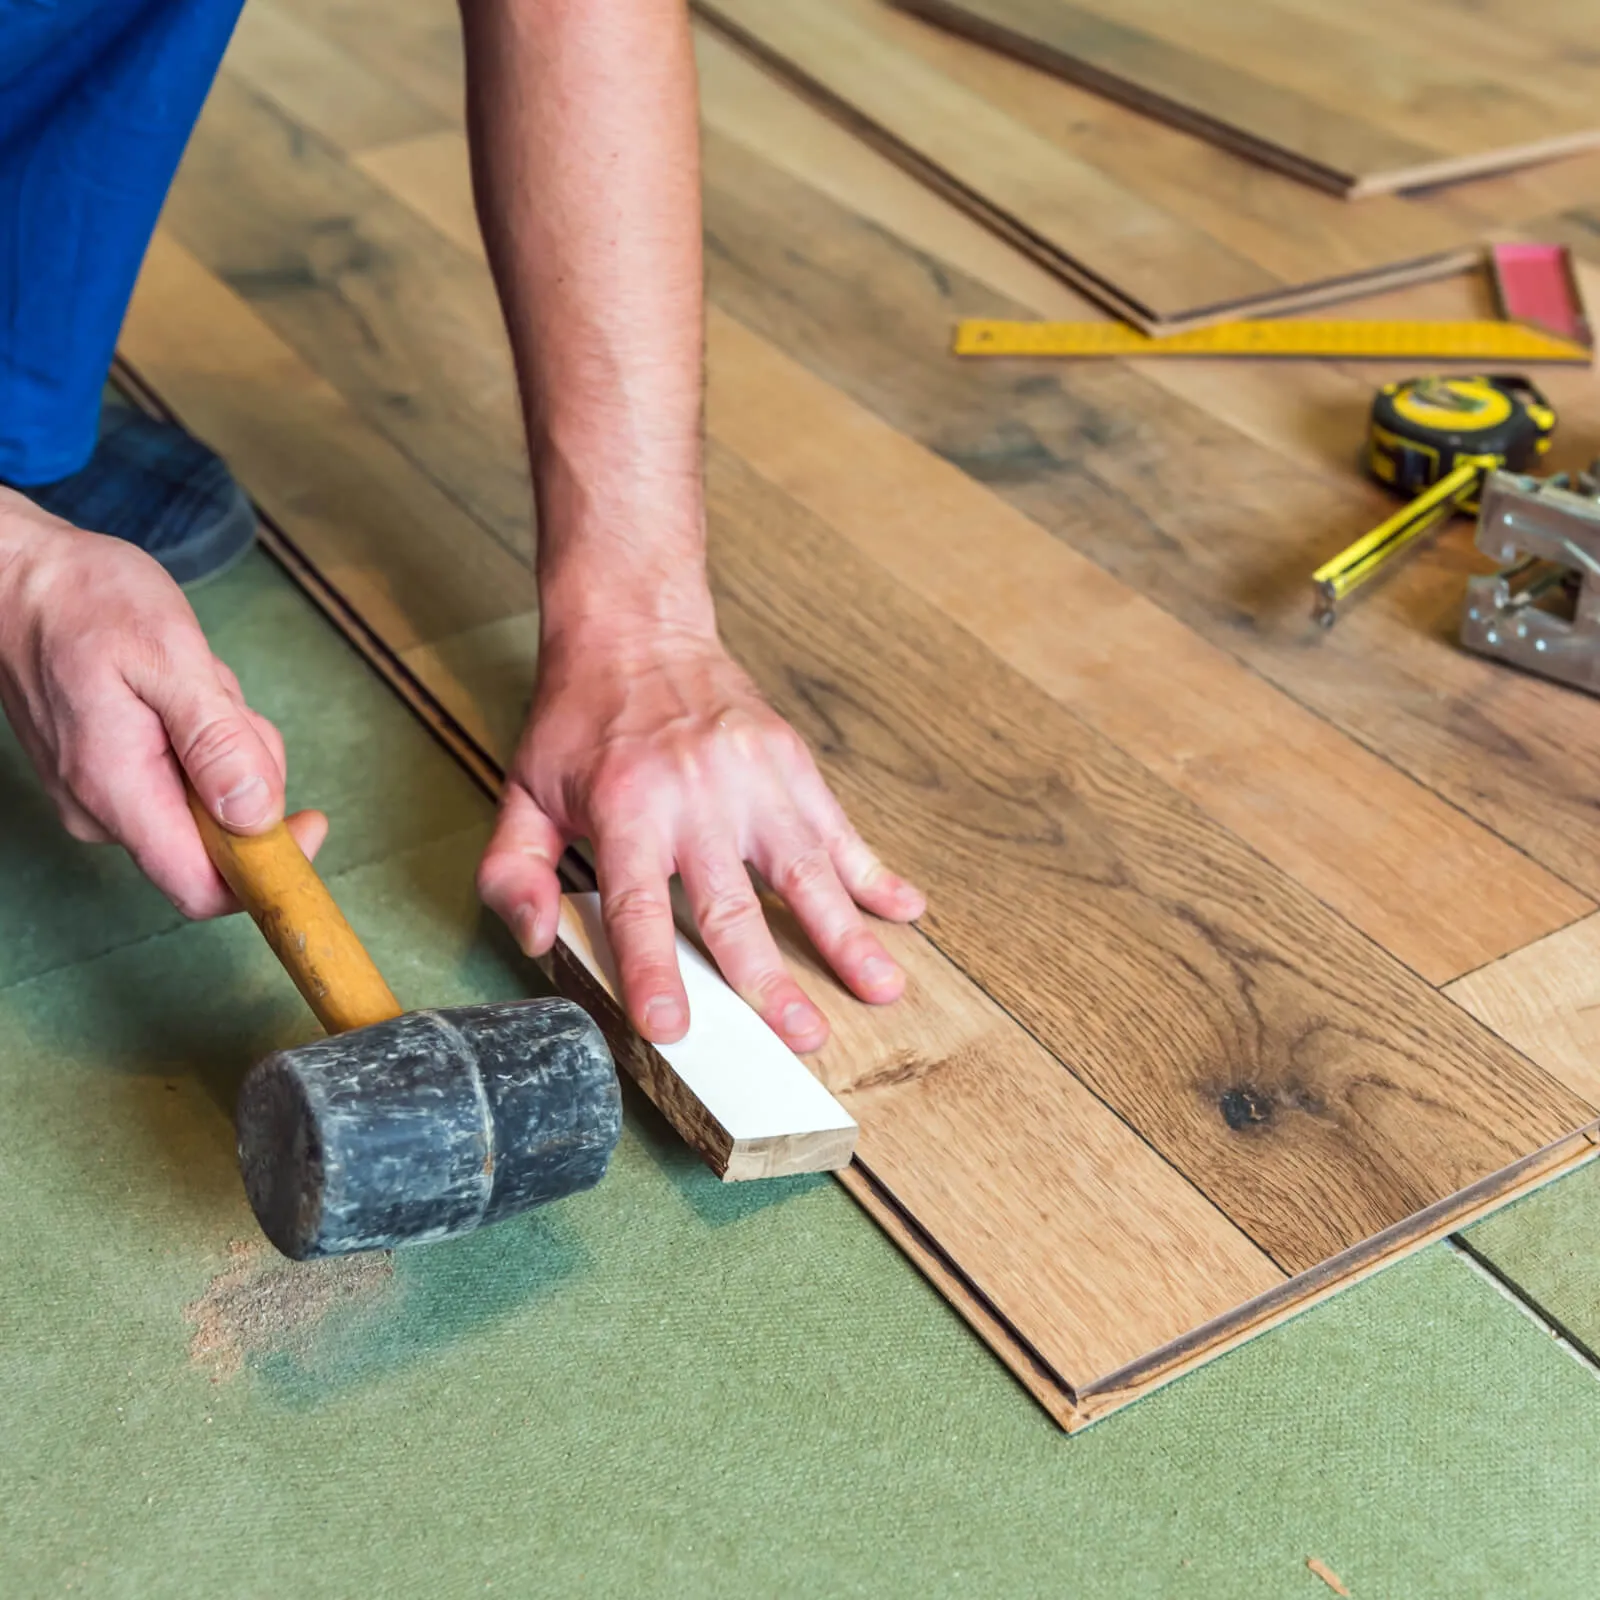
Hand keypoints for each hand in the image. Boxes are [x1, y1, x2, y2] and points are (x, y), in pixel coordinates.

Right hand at [0, 488, 325, 915]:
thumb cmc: (86, 603)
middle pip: (220, 838)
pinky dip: (202, 737)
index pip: (201, 887)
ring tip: (192, 684)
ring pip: (208, 803)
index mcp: (118, 791)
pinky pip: (185, 778)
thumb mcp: (169, 657)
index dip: (269, 871)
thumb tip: (258, 815)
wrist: (16, 578)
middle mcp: (104, 812)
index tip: (312, 819)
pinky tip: (177, 690)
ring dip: (227, 745)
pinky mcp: (110, 778)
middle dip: (249, 773)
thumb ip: (217, 741)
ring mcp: (102, 797)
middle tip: (224, 700)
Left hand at [476, 619, 924, 1050]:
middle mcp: (695, 795)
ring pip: (805, 869)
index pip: (639, 905)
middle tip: (802, 1037)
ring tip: (882, 989)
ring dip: (845, 934)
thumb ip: (515, 871)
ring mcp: (753, 778)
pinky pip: (838, 827)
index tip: (672, 1027)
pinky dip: (874, 871)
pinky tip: (906, 908)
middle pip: (735, 903)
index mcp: (626, 807)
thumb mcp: (523, 789)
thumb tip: (536, 941)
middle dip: (768, 977)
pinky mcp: (790, 762)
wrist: (637, 626)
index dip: (653, 969)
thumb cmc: (580, 720)